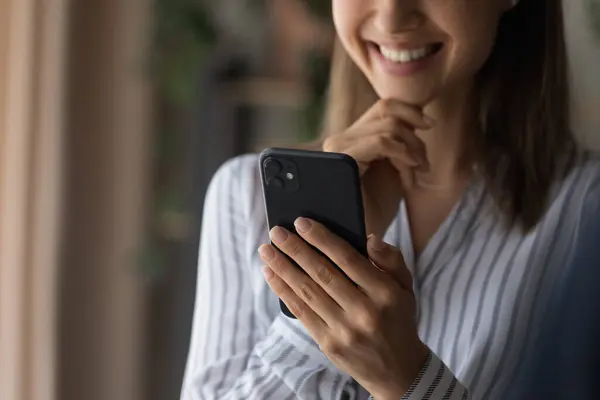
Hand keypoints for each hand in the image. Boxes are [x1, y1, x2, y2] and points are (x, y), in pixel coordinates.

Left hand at [259, 218, 428, 399]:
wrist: (397, 369)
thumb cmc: (397, 319)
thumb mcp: (406, 288)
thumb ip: (391, 260)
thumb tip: (370, 238)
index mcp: (385, 293)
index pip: (348, 259)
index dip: (322, 239)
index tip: (301, 222)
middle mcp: (364, 312)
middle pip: (322, 273)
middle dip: (295, 249)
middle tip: (276, 231)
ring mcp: (345, 330)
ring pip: (307, 292)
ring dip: (283, 268)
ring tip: (266, 250)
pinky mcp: (329, 344)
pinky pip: (301, 312)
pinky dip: (283, 291)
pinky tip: (271, 274)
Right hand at [323, 99, 433, 236]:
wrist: (365, 239)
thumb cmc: (380, 206)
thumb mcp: (394, 165)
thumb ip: (399, 139)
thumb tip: (418, 111)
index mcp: (350, 137)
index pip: (383, 106)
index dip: (411, 111)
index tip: (430, 126)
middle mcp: (339, 138)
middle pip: (387, 111)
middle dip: (414, 135)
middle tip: (423, 165)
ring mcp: (337, 148)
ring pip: (388, 125)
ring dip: (411, 150)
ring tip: (414, 175)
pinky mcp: (341, 160)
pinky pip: (381, 142)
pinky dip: (403, 155)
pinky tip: (409, 176)